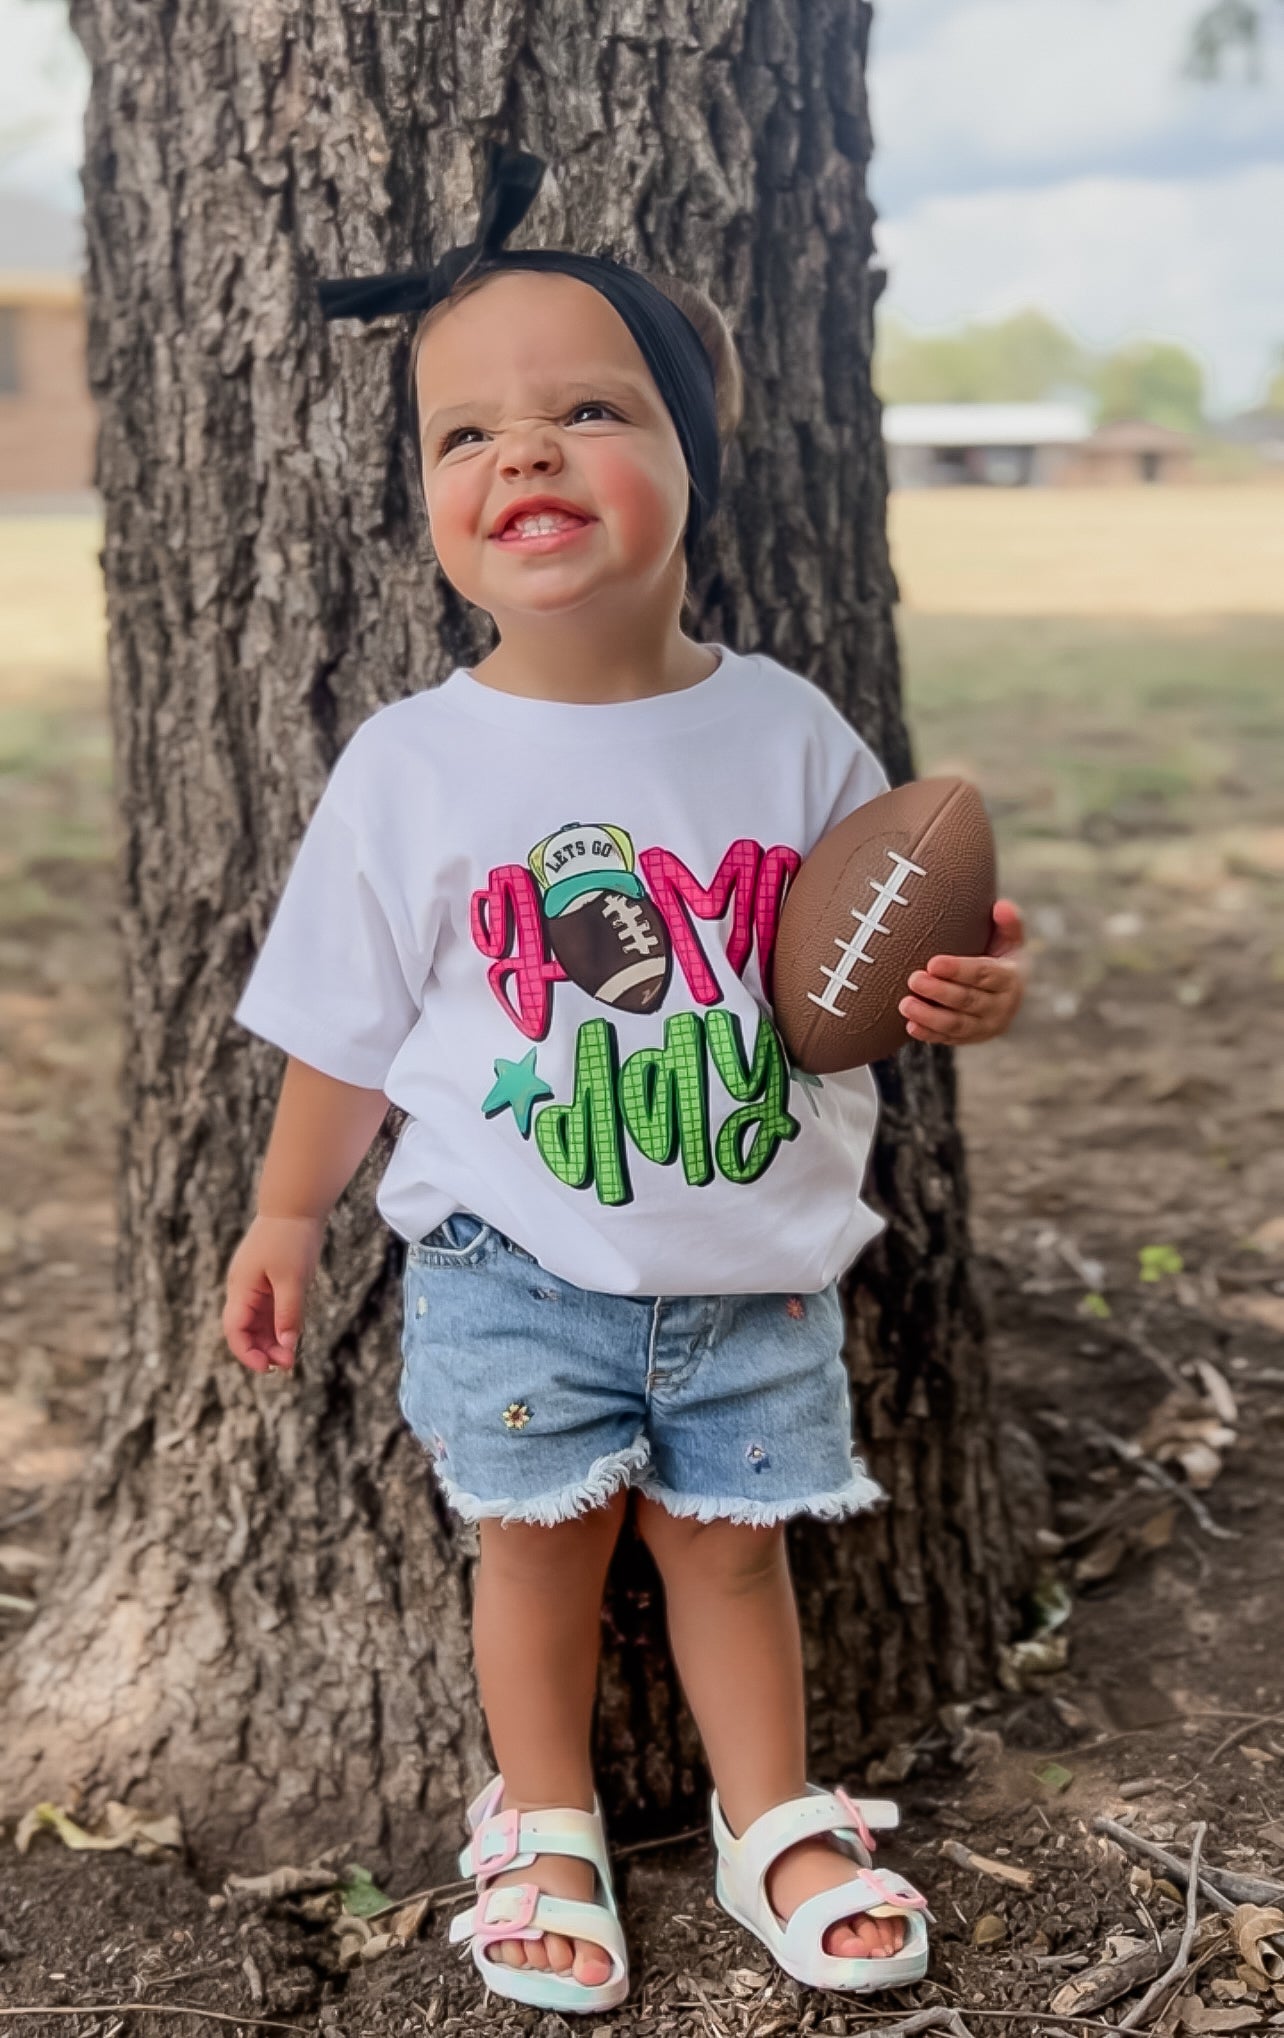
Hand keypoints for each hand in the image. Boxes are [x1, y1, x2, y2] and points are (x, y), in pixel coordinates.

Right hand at [222, 1214, 323, 1373]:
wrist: (296, 1205)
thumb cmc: (292, 1239)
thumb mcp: (293, 1280)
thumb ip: (288, 1315)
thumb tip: (287, 1349)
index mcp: (241, 1288)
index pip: (235, 1330)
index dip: (247, 1353)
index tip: (267, 1368)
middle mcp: (242, 1289)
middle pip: (244, 1329)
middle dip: (262, 1350)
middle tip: (287, 1365)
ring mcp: (254, 1284)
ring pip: (256, 1321)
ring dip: (270, 1340)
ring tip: (290, 1356)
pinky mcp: (267, 1279)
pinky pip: (267, 1309)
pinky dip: (276, 1324)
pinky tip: (290, 1336)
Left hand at [898, 898, 1025, 1046]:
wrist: (1005, 993)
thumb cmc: (1000, 957)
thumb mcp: (1009, 939)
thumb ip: (1009, 922)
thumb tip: (1001, 906)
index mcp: (1010, 978)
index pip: (985, 974)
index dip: (959, 970)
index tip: (933, 963)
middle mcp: (1002, 1006)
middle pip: (968, 1000)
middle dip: (940, 992)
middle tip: (914, 979)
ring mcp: (986, 1026)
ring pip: (957, 1025)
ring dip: (930, 1016)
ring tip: (905, 1004)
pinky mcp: (971, 1038)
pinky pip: (949, 1039)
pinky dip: (929, 1035)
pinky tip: (910, 1026)